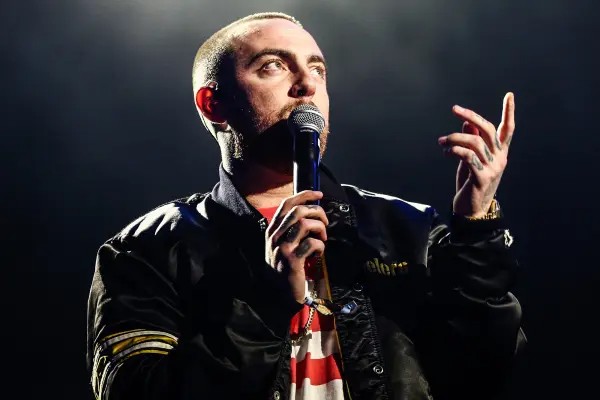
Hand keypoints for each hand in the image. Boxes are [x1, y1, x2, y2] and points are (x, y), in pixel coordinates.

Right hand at [265, 190, 328, 302]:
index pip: (287, 204)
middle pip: (298, 211)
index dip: (304, 195)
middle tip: (325, 221)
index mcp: (272, 230)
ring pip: (305, 224)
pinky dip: (320, 246)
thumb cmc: (283, 267)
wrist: (277, 294)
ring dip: (320, 228)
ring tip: (322, 238)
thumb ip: (290, 230)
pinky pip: (312, 243)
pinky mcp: (293, 260)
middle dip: (317, 212)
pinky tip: (319, 252)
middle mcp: (275, 236)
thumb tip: (310, 213)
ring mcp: (283, 248)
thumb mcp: (280, 245)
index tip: (319, 194)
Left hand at [438, 92, 515, 217]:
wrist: (472, 210)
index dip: (509, 112)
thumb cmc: (471, 182)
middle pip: (488, 130)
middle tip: (454, 109)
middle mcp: (500, 158)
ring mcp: (492, 168)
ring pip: (474, 142)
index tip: (509, 95)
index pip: (508, 129)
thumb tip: (467, 124)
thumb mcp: (471, 160)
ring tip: (441, 141)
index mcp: (500, 153)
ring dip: (454, 138)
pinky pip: (468, 157)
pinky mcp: (481, 178)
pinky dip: (455, 151)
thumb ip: (472, 142)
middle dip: (471, 116)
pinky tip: (446, 151)